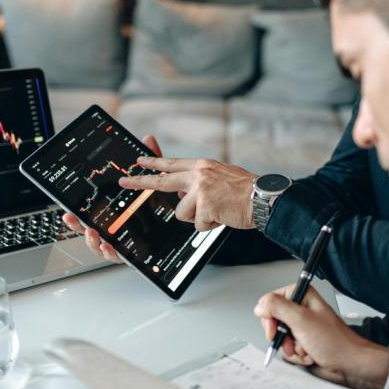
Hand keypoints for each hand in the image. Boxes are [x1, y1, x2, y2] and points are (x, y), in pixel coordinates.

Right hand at [61, 134, 164, 263]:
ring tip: (92, 232)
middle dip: (77, 226)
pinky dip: (110, 252)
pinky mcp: (134, 254)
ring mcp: (123, 243)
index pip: (93, 212)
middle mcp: (116, 229)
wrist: (186, 222)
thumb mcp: (158, 180)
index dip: (78, 212)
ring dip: (92, 241)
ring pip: (100, 246)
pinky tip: (108, 246)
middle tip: (72, 218)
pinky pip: (119, 257)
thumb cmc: (166, 204)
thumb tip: (148, 139)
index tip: (67, 209)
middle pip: (90, 229)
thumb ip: (153, 161)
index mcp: (116, 212)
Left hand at [118, 157, 257, 230]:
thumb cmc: (245, 191)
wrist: (264, 198)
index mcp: (202, 166)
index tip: (138, 162)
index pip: (172, 163)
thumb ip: (200, 181)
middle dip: (141, 182)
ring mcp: (200, 190)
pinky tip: (222, 218)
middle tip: (124, 181)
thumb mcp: (221, 176)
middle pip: (162, 181)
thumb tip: (183, 193)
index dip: (153, 163)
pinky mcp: (205, 206)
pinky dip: (210, 226)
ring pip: (182, 212)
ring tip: (216, 212)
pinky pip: (198, 224)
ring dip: (197, 218)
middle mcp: (199, 174)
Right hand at [254, 284, 388, 388]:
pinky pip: (288, 349)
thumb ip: (277, 308)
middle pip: (273, 321)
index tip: (274, 328)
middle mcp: (301, 309)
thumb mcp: (302, 320)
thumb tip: (260, 305)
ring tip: (306, 349)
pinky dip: (297, 355)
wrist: (350, 364)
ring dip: (291, 348)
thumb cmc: (335, 342)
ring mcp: (302, 326)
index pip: (270, 301)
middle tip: (292, 340)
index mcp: (302, 295)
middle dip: (282, 336)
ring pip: (280, 337)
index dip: (270, 317)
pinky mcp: (303, 341)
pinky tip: (310, 355)